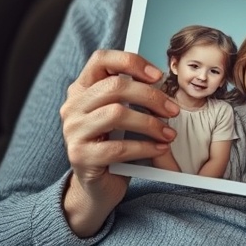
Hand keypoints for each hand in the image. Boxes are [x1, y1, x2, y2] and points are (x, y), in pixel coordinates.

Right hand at [59, 49, 178, 235]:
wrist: (97, 186)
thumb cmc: (114, 143)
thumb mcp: (121, 115)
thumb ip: (130, 95)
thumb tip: (160, 80)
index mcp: (81, 89)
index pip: (101, 59)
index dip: (131, 61)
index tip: (158, 76)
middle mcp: (72, 106)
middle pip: (114, 86)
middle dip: (150, 96)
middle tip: (173, 110)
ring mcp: (73, 131)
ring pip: (116, 114)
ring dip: (150, 123)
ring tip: (169, 133)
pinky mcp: (80, 157)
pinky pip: (118, 147)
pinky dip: (145, 147)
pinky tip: (160, 148)